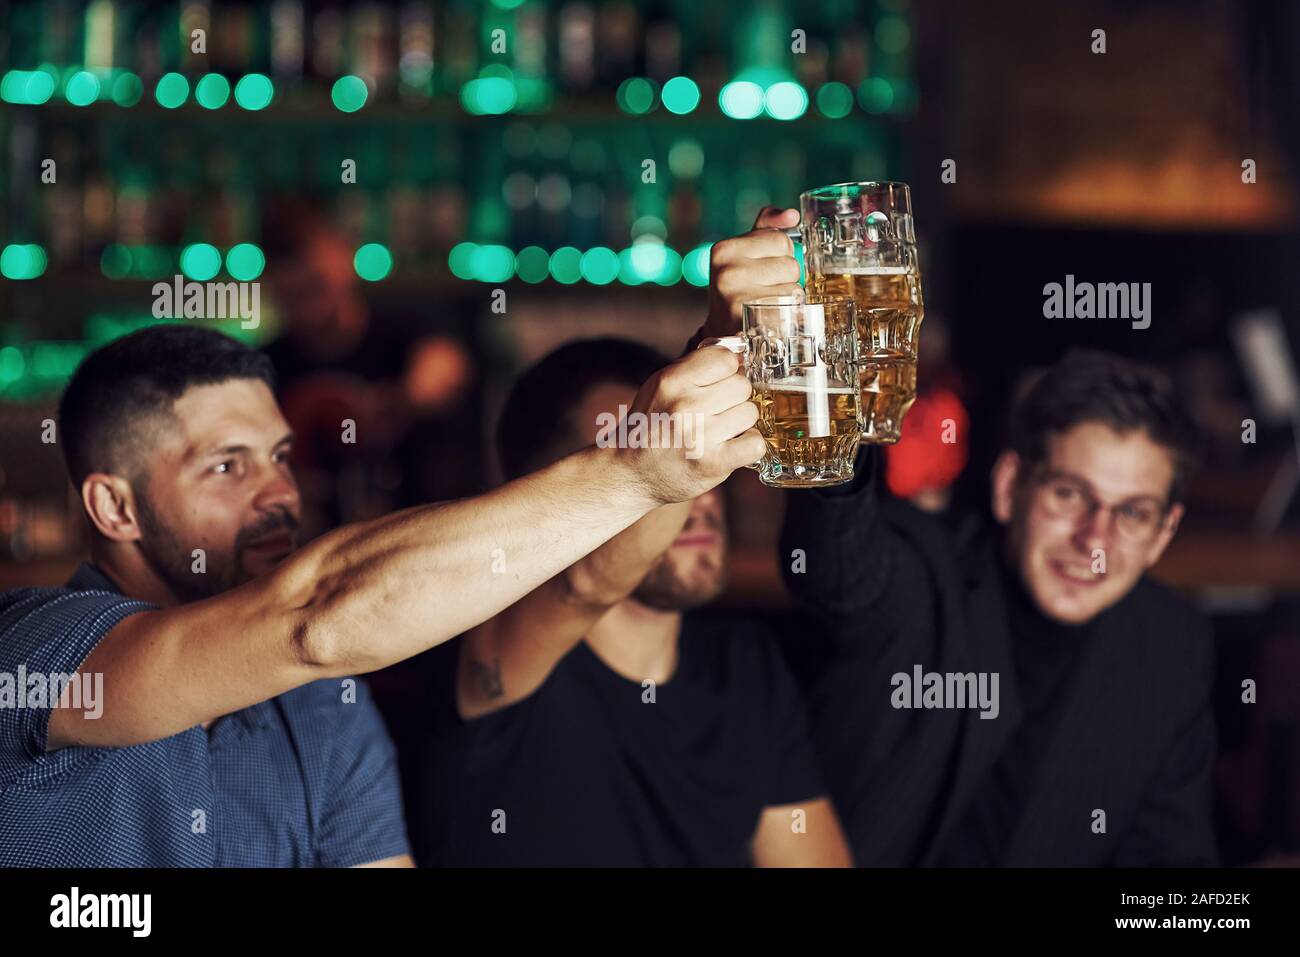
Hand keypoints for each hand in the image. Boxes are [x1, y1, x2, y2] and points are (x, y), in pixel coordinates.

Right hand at [618, 346, 763, 505]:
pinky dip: (748, 446)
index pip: (725, 358)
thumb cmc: (651, 426)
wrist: (632, 474)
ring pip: (750, 413)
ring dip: (740, 422)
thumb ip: (695, 367)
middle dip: (733, 397)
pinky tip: (733, 447)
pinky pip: (755, 444)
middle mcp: (685, 406)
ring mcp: (700, 436)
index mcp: (671, 381)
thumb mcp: (660, 386)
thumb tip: (740, 351)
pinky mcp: (713, 464)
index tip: (719, 381)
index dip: (727, 369)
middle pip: (741, 385)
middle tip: (717, 410)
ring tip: (721, 430)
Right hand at [704, 206, 801, 338]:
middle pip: (790, 264)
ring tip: (767, 303)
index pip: (780, 239)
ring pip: (793, 288)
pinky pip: (790, 309)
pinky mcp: (750, 320)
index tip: (762, 269)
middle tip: (764, 289)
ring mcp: (736, 297)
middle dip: (786, 277)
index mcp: (724, 249)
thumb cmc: (739, 287)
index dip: (780, 255)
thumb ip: (768, 228)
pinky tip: (771, 317)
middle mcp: (727, 271)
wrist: (721, 332)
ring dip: (788, 298)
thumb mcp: (745, 252)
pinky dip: (788, 315)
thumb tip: (792, 215)